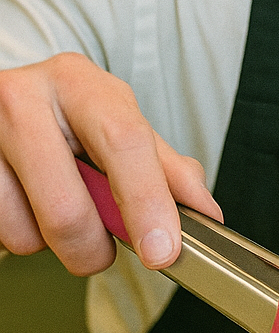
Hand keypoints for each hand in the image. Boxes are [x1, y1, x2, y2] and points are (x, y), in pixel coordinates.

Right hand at [0, 53, 221, 274]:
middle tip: (101, 248)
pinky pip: (0, 234)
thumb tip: (204, 211)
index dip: (147, 202)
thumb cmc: (65, 114)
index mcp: (78, 83)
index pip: (123, 142)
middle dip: (93, 249)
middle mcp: (23, 99)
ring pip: (27, 234)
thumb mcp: (116, 123)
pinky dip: (20, 235)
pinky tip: (25, 203)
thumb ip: (165, 168)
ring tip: (53, 205)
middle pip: (67, 209)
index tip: (162, 249)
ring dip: (51, 243)